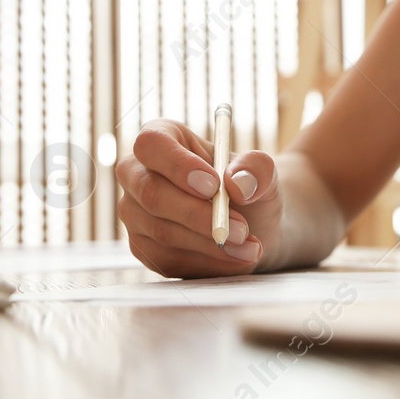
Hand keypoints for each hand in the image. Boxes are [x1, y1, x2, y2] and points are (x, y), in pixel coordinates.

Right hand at [117, 117, 282, 276]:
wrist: (252, 226)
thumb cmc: (249, 189)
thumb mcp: (263, 173)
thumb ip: (256, 169)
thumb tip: (238, 184)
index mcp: (162, 138)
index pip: (152, 144)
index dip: (178, 164)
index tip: (213, 185)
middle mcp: (138, 174)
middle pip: (151, 192)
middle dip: (198, 214)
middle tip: (240, 228)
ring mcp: (135, 213)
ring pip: (162, 231)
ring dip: (210, 241)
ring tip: (250, 244)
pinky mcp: (144, 248)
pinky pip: (167, 258)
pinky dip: (206, 260)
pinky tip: (235, 257)